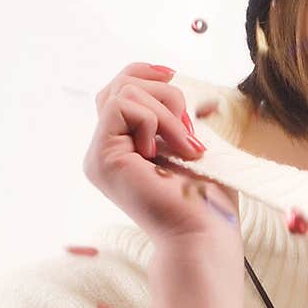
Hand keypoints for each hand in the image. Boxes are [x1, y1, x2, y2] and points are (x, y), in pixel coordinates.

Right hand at [83, 62, 241, 253]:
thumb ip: (172, 113)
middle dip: (164, 94)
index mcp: (124, 148)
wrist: (204, 234)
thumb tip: (167, 77)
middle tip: (191, 132)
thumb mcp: (191, 142)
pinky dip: (155, 120)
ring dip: (166, 113)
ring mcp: (100, 156)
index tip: (173, 74)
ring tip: (187, 147)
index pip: (120, 91)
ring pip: (122, 92)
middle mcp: (106, 152)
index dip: (144, 73)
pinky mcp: (102, 158)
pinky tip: (169, 151)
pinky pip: (121, 107)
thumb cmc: (207, 199)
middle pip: (119, 85)